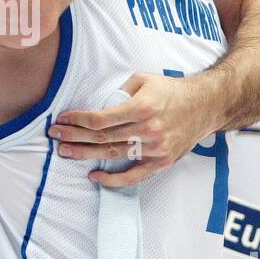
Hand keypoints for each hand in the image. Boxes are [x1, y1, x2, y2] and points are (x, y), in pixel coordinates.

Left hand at [46, 72, 216, 187]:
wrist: (205, 105)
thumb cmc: (171, 90)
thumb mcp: (144, 79)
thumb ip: (120, 90)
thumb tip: (99, 104)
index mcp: (141, 107)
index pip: (100, 119)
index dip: (77, 120)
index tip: (62, 119)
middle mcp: (147, 130)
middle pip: (101, 138)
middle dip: (74, 137)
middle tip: (54, 137)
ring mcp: (155, 148)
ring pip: (112, 155)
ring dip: (85, 155)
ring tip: (65, 152)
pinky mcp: (161, 162)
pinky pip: (134, 176)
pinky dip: (113, 179)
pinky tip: (94, 177)